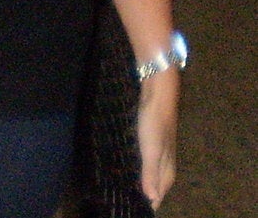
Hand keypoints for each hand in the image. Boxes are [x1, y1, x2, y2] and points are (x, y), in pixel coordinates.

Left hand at [137, 68, 179, 209]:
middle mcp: (167, 160)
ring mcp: (161, 147)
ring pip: (154, 171)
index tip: (137, 209)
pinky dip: (142, 165)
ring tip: (131, 187)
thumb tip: (151, 200)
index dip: (151, 202)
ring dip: (145, 180)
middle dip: (149, 194)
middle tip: (132, 201)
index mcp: (167, 167)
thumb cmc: (154, 121)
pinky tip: (133, 163)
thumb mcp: (151, 150)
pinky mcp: (154, 136)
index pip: (160, 193)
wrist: (158, 91)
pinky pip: (148, 158)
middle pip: (159, 184)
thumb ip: (150, 174)